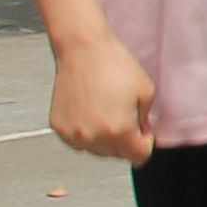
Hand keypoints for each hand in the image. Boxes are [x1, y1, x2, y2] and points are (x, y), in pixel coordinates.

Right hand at [46, 27, 162, 162]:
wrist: (83, 49)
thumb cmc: (113, 65)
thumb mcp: (146, 92)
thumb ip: (147, 120)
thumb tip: (141, 133)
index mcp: (119, 131)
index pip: (139, 157)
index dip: (145, 143)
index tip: (143, 131)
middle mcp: (94, 137)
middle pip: (117, 154)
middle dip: (125, 140)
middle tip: (124, 115)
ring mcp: (74, 134)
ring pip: (96, 150)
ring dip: (105, 138)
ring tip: (106, 111)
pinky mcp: (59, 126)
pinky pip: (78, 140)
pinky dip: (86, 132)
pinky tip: (90, 112)